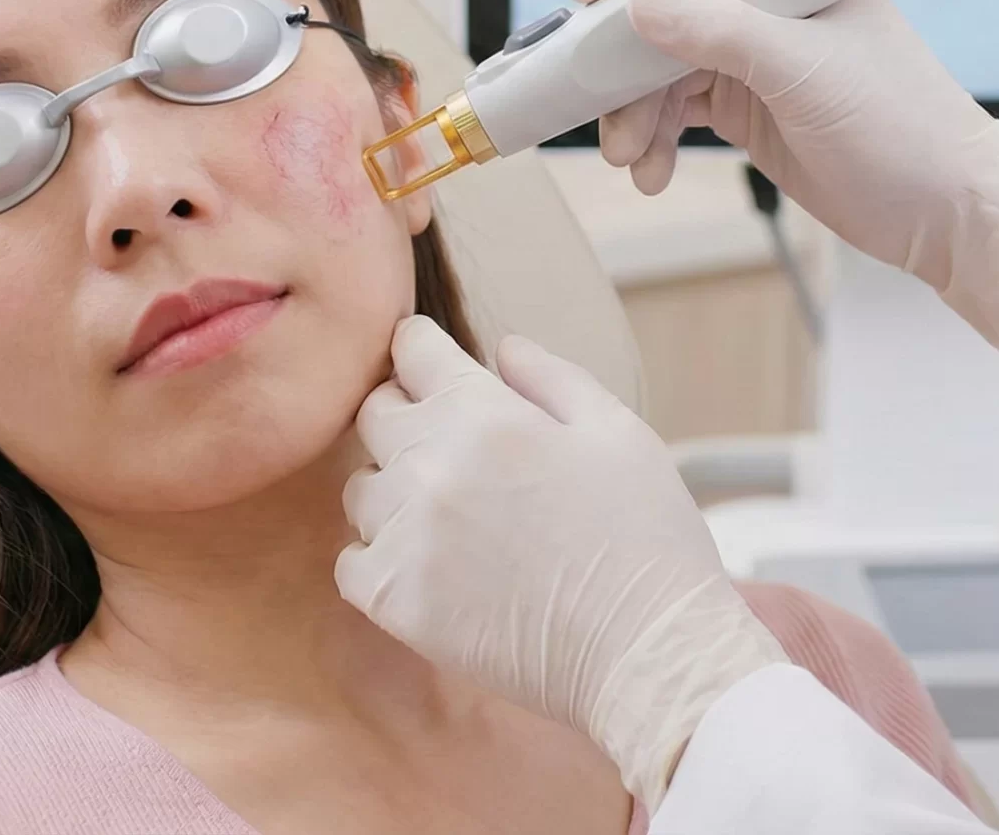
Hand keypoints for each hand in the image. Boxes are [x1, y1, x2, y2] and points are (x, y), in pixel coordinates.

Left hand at [337, 317, 788, 808]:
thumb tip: (500, 347)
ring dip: (394, 490)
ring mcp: (407, 537)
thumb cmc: (645, 537)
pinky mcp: (397, 601)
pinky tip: (426, 565)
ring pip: (361, 489)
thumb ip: (551, 377)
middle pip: (375, 414)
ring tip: (447, 514)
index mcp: (486, 415)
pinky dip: (379, 558)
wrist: (646, 651)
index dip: (420, 348)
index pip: (413, 350)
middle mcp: (432, 467)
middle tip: (447, 443)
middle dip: (406, 414)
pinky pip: (352, 562)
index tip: (428, 361)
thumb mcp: (617, 432)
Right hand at [569, 0, 998, 367]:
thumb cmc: (906, 128)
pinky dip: (655, 139)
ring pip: (662, 66)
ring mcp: (756, 56)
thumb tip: (641, 4)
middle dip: (623, 56)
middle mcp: (771, 2)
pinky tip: (652, 173)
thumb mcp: (808, 72)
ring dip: (633, 110)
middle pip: (666, 6)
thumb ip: (724, 33)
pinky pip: (676, 110)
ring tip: (630, 157)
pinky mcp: (749, 107)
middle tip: (592, 96)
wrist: (947, 211)